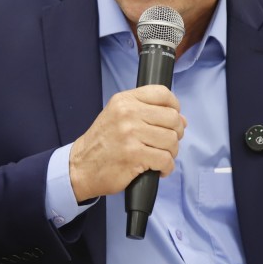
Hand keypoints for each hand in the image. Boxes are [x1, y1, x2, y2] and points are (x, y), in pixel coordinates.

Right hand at [69, 85, 186, 202]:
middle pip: (172, 118)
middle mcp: (128, 114)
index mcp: (125, 101)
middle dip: (176, 133)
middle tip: (168, 144)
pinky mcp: (134, 155)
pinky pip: (165, 160)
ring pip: (171, 140)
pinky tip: (158, 170)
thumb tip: (182, 119)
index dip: (174, 107)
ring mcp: (131, 134)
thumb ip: (147, 112)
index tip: (172, 119)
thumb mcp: (118, 116)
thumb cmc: (103, 143)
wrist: (81, 167)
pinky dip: (167, 167)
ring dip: (171, 153)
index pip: (162, 94)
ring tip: (161, 157)